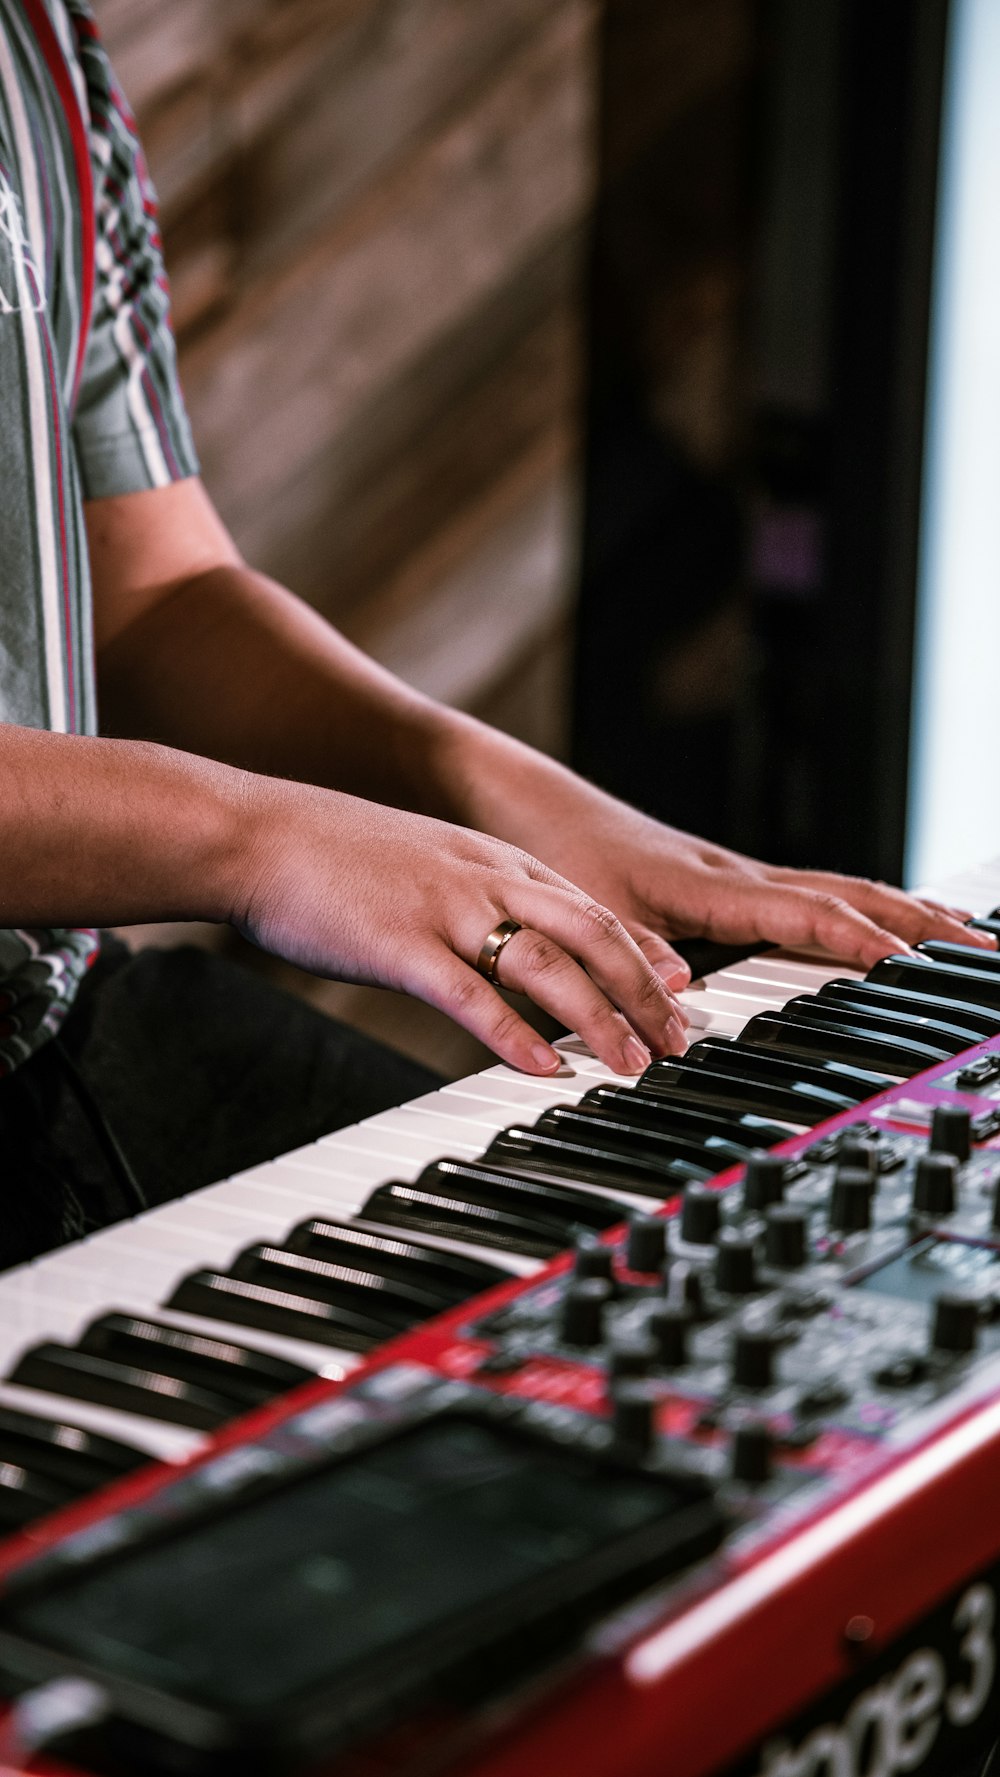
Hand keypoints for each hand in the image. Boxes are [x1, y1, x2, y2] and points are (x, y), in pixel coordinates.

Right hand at [232, 779, 687, 1075]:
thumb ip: (477, 896)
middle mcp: (485, 878)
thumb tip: (507, 941)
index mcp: (494, 860)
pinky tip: (544, 1070)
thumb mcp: (426, 861)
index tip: (680, 992)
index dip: (645, 955)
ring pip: (548, 965)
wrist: (253, 833)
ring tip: (632, 1063)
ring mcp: (445, 909)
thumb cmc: (332, 855)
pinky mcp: (401, 945)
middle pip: (593, 935)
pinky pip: (471, 995)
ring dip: (600, 1019)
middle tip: (679, 1041)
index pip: (594, 908)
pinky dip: (515, 1035)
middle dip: (646, 992)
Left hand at [505, 781, 996, 984]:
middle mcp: (740, 876)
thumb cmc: (555, 855)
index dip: (866, 942)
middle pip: (857, 896)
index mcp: (715, 886)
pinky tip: (897, 926)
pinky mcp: (732, 883)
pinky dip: (872, 910)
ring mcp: (742, 876)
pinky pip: (822, 896)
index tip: (919, 965)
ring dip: (912, 915)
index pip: (811, 916)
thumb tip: (682, 992)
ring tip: (973, 940)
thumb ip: (633, 957)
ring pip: (848, 890)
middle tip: (987, 957)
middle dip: (924, 927)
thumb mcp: (586, 913)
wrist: (527, 805)